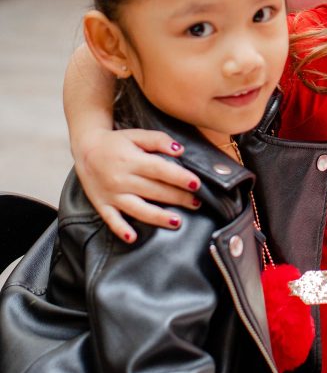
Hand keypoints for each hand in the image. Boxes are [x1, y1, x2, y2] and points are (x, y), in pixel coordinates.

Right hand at [74, 128, 201, 241]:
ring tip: (177, 222)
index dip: (179, 177)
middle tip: (196, 203)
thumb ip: (158, 140)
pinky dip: (121, 229)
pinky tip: (133, 237)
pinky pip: (111, 219)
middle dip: (178, 198)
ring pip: (138, 209)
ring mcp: (112, 194)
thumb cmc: (115, 143)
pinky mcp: (102, 204)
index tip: (196, 184)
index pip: (160, 170)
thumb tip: (180, 150)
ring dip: (158, 217)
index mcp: (131, 160)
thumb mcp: (136, 135)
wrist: (85, 149)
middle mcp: (122, 179)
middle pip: (154, 191)